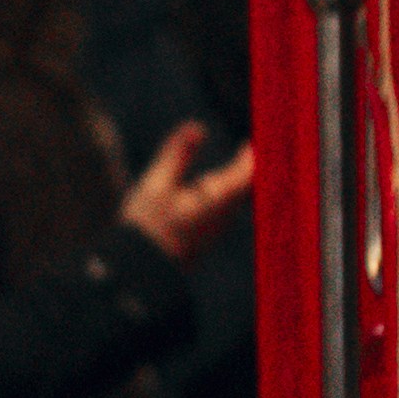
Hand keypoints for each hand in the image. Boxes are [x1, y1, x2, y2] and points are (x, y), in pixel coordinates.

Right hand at [113, 127, 252, 266]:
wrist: (137, 270)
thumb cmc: (145, 227)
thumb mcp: (156, 185)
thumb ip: (177, 154)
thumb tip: (197, 127)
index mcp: (218, 200)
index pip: (250, 171)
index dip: (256, 152)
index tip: (260, 130)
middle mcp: (225, 214)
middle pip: (250, 183)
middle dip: (254, 161)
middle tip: (259, 137)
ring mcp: (218, 226)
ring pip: (241, 195)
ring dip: (246, 173)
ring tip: (250, 150)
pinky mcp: (208, 233)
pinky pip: (230, 205)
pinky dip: (236, 187)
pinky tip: (234, 175)